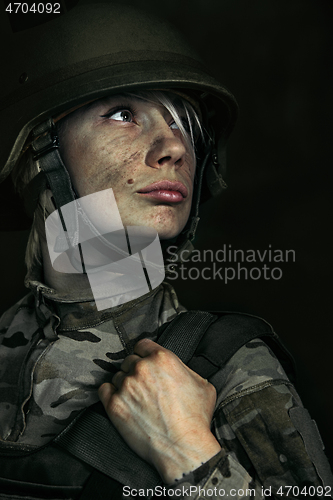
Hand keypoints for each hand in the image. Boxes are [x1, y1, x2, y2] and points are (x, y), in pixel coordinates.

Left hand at [98, 338, 220, 483]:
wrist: (183, 447)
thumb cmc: (195, 419)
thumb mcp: (202, 384)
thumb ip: (185, 369)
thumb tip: (178, 368)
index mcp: (162, 358)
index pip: (142, 345)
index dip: (144, 354)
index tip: (145, 362)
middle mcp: (142, 368)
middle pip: (129, 360)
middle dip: (136, 371)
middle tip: (144, 386)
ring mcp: (126, 385)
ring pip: (118, 376)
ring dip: (125, 384)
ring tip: (136, 399)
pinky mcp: (114, 404)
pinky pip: (104, 389)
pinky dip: (110, 393)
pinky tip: (120, 400)